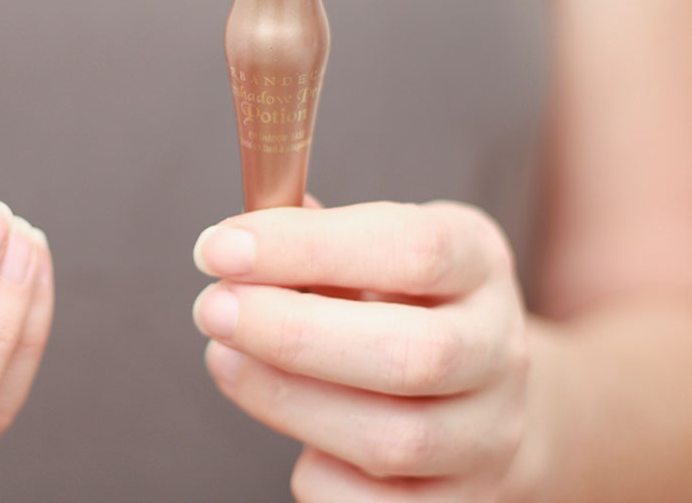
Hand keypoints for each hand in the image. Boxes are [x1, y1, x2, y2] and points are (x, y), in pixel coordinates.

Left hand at [192, 201, 527, 501]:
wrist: (470, 392)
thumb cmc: (391, 300)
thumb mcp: (367, 246)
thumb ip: (306, 237)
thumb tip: (231, 247)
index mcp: (478, 260)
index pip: (415, 250)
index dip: (309, 248)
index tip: (219, 248)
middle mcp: (500, 349)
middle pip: (413, 355)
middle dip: (292, 334)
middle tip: (212, 309)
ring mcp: (489, 436)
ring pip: (393, 441)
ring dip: (286, 400)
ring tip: (224, 360)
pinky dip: (317, 475)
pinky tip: (288, 427)